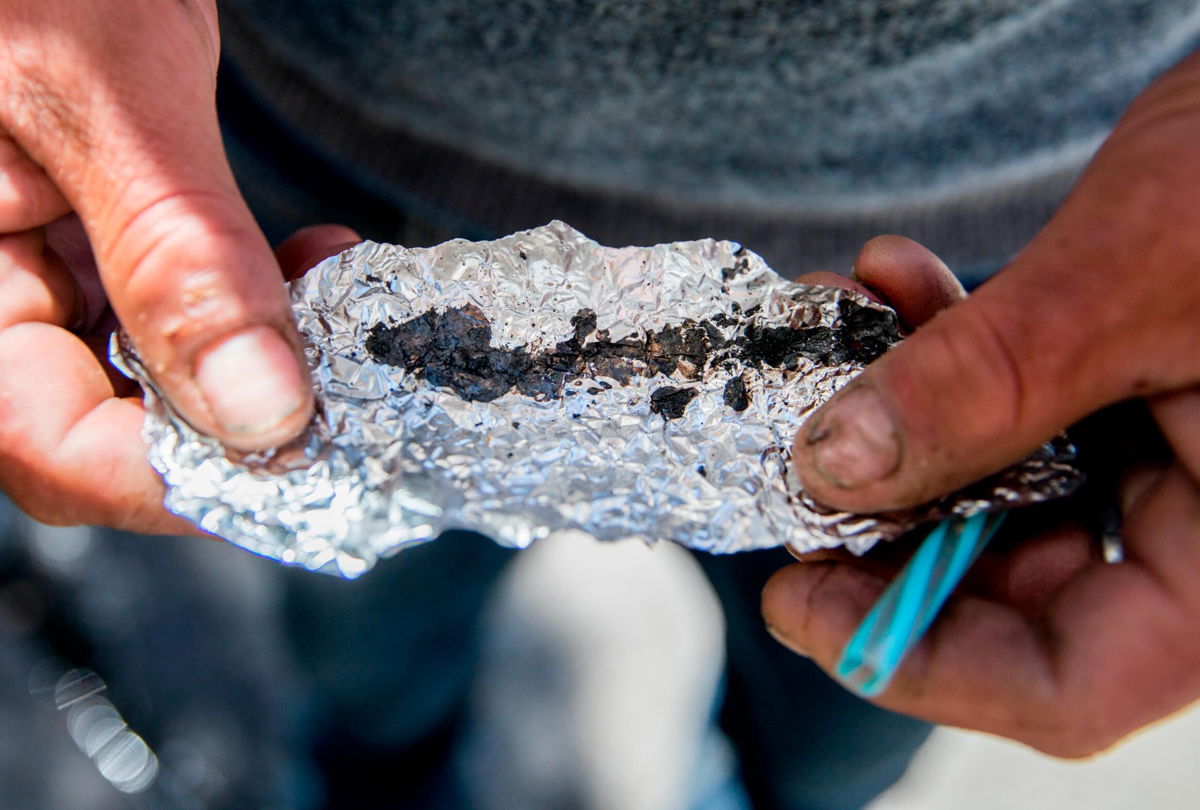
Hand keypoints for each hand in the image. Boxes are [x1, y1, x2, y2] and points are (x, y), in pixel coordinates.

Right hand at [0, 2, 351, 531]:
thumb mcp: (102, 88)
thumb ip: (174, 251)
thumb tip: (261, 414)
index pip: (52, 447)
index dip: (184, 477)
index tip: (309, 454)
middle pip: (110, 433)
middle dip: (242, 422)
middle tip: (346, 385)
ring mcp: (40, 273)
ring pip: (156, 382)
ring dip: (262, 364)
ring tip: (333, 301)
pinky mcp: (94, 244)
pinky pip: (174, 316)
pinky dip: (251, 307)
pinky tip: (307, 268)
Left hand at [764, 48, 1199, 756]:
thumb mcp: (1137, 276)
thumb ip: (987, 383)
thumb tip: (834, 468)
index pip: (1063, 686)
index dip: (911, 657)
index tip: (795, 598)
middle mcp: (1197, 533)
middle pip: (1004, 592)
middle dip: (881, 513)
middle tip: (787, 454)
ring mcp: (1163, 466)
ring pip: (988, 492)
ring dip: (895, 415)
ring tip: (840, 324)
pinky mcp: (1127, 400)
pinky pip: (1010, 411)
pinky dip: (941, 355)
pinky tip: (894, 282)